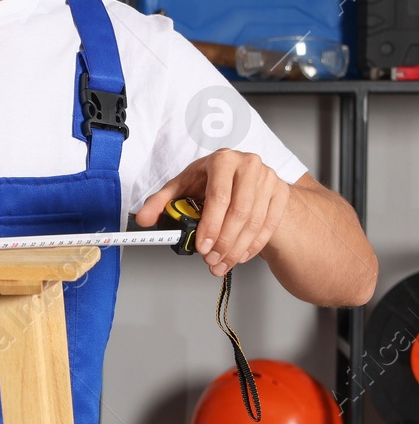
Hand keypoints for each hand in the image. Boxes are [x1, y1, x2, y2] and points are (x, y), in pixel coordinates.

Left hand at [134, 149, 291, 276]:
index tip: (202, 247)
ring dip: (237, 248)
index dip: (210, 226)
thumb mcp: (182, 186)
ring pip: (255, 221)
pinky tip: (240, 255)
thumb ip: (160, 202)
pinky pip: (269, 225)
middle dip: (224, 242)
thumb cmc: (208, 180)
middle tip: (211, 259)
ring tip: (222, 263)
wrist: (242, 175)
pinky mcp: (280, 192)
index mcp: (222, 160)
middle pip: (239, 212)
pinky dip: (254, 245)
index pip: (219, 197)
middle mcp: (248, 166)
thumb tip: (143, 219)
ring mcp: (268, 179)